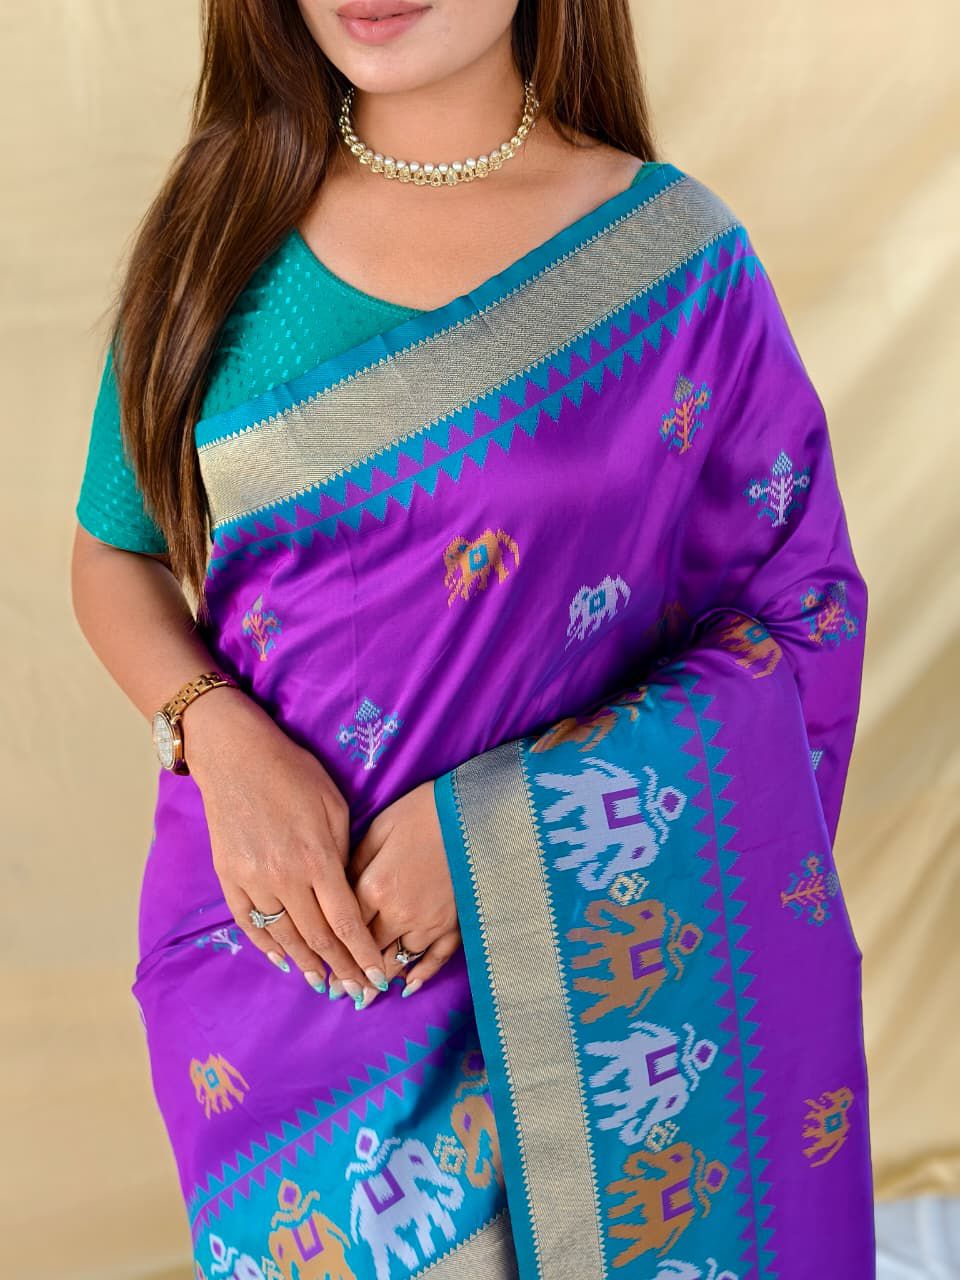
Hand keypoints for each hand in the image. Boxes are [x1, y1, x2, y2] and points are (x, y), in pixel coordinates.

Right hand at [185, 686, 388, 1002]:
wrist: (234, 756)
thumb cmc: (293, 773)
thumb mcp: (333, 806)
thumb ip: (343, 853)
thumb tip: (349, 891)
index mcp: (318, 858)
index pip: (346, 921)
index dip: (363, 954)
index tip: (377, 978)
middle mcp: (285, 877)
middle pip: (318, 938)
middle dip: (342, 969)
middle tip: (358, 993)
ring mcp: (253, 879)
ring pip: (284, 937)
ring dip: (308, 965)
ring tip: (325, 985)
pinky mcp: (229, 877)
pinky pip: (250, 922)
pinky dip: (268, 946)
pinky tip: (284, 961)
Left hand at [347, 780, 461, 1005]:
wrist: (472, 811)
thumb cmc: (421, 812)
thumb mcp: (378, 830)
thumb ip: (355, 865)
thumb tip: (337, 891)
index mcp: (375, 888)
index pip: (345, 930)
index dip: (332, 953)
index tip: (321, 972)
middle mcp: (400, 914)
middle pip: (368, 952)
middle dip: (351, 975)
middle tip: (338, 992)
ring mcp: (430, 922)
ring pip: (397, 961)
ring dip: (380, 981)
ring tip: (364, 998)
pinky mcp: (454, 923)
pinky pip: (435, 958)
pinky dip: (421, 974)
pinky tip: (408, 986)